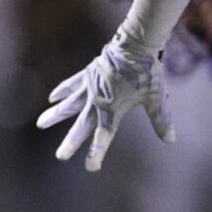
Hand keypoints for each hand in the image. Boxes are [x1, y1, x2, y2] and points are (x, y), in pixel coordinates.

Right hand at [36, 36, 173, 171]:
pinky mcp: (88, 74)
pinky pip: (72, 84)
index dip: (97, 153)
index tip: (90, 167)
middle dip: (71, 141)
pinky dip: (62, 90)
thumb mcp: (156, 98)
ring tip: (41, 123)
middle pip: (82, 125)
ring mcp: (90, 86)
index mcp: (113, 109)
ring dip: (56, 114)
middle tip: (60, 156)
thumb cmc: (147, 73)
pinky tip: (52, 97)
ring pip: (70, 104)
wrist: (135, 45)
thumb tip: (170, 140)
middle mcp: (98, 101)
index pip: (104, 136)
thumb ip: (161, 120)